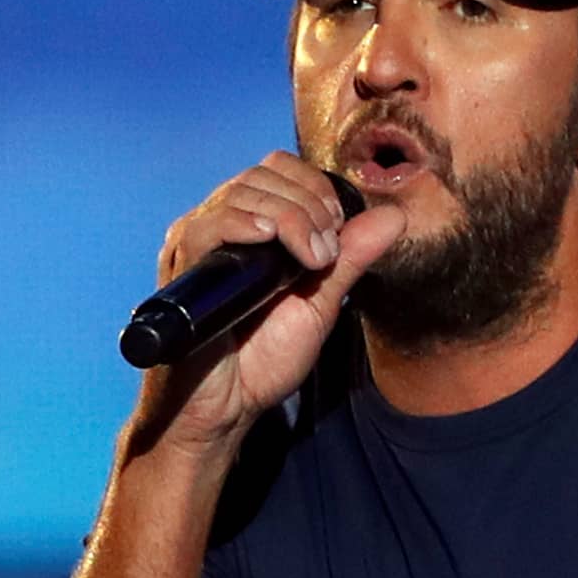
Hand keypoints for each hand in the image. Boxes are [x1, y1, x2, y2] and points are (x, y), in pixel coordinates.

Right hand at [134, 155, 404, 460]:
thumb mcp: (320, 303)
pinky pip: (209, 225)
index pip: (277, 168)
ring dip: (289, 216)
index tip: (336, 230)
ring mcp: (197, 244)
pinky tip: (271, 241)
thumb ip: (351, 258)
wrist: (225, 409)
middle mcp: (218, 227)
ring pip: (242, 192)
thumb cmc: (262, 361)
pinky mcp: (182, 268)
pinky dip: (246, 223)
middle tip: (325, 254)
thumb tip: (395, 215)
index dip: (313, 186)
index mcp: (248, 227)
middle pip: (263, 175)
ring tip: (308, 261)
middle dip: (309, 204)